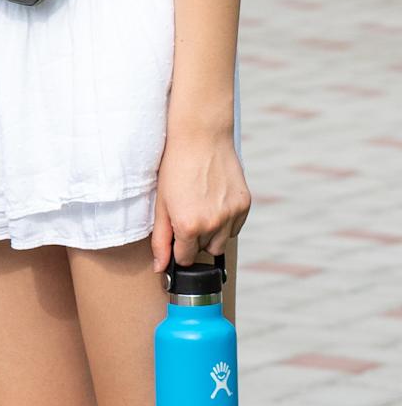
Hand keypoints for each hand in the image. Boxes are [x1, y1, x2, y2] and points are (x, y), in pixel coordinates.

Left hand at [151, 126, 249, 271]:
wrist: (200, 138)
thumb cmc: (174, 169)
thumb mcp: (161, 205)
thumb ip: (161, 239)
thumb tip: (160, 267)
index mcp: (189, 226)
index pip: (185, 259)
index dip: (178, 250)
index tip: (176, 240)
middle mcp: (214, 224)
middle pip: (204, 250)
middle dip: (194, 241)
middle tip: (186, 216)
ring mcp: (232, 214)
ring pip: (222, 242)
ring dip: (211, 234)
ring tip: (200, 208)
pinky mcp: (245, 205)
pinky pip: (235, 227)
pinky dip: (226, 222)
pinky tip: (214, 202)